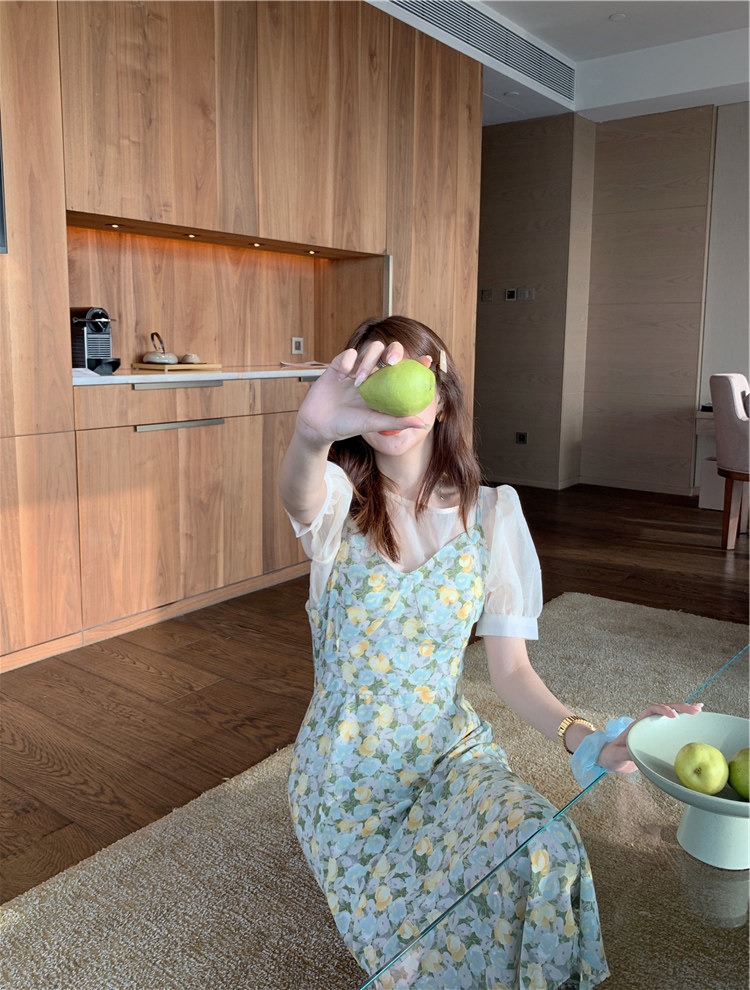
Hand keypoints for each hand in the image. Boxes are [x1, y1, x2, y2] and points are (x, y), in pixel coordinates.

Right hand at [296, 340, 432, 445]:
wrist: (318, 427)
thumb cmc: (347, 426)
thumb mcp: (374, 423)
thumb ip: (397, 420)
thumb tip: (424, 423)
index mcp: (383, 387)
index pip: (403, 369)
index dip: (416, 362)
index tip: (427, 360)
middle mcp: (371, 374)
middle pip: (388, 351)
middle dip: (393, 351)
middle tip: (391, 362)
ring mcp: (355, 368)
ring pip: (369, 350)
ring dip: (367, 362)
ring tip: (358, 383)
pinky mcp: (338, 365)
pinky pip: (347, 354)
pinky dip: (348, 361)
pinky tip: (342, 377)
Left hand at [597, 702, 703, 773]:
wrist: (613, 759)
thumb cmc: (613, 755)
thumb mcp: (616, 755)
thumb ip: (624, 753)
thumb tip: (631, 753)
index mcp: (638, 724)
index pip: (651, 710)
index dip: (663, 709)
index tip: (673, 715)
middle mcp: (648, 723)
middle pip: (665, 709)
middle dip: (680, 707)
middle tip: (695, 710)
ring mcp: (654, 729)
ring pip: (671, 715)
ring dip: (684, 710)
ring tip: (699, 709)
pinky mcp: (659, 737)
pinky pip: (673, 727)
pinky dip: (684, 721)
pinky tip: (696, 718)